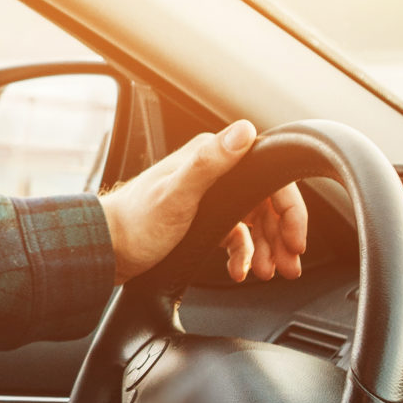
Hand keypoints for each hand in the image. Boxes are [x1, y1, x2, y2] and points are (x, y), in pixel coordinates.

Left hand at [100, 120, 306, 284]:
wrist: (106, 248)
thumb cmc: (136, 221)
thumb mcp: (178, 193)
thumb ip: (211, 162)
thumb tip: (244, 130)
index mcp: (212, 157)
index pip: (271, 179)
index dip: (290, 212)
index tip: (296, 242)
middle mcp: (215, 173)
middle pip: (267, 204)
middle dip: (282, 237)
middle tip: (289, 266)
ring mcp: (211, 197)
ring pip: (254, 223)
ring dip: (266, 249)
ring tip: (269, 272)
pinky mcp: (204, 219)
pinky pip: (236, 236)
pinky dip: (243, 255)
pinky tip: (241, 271)